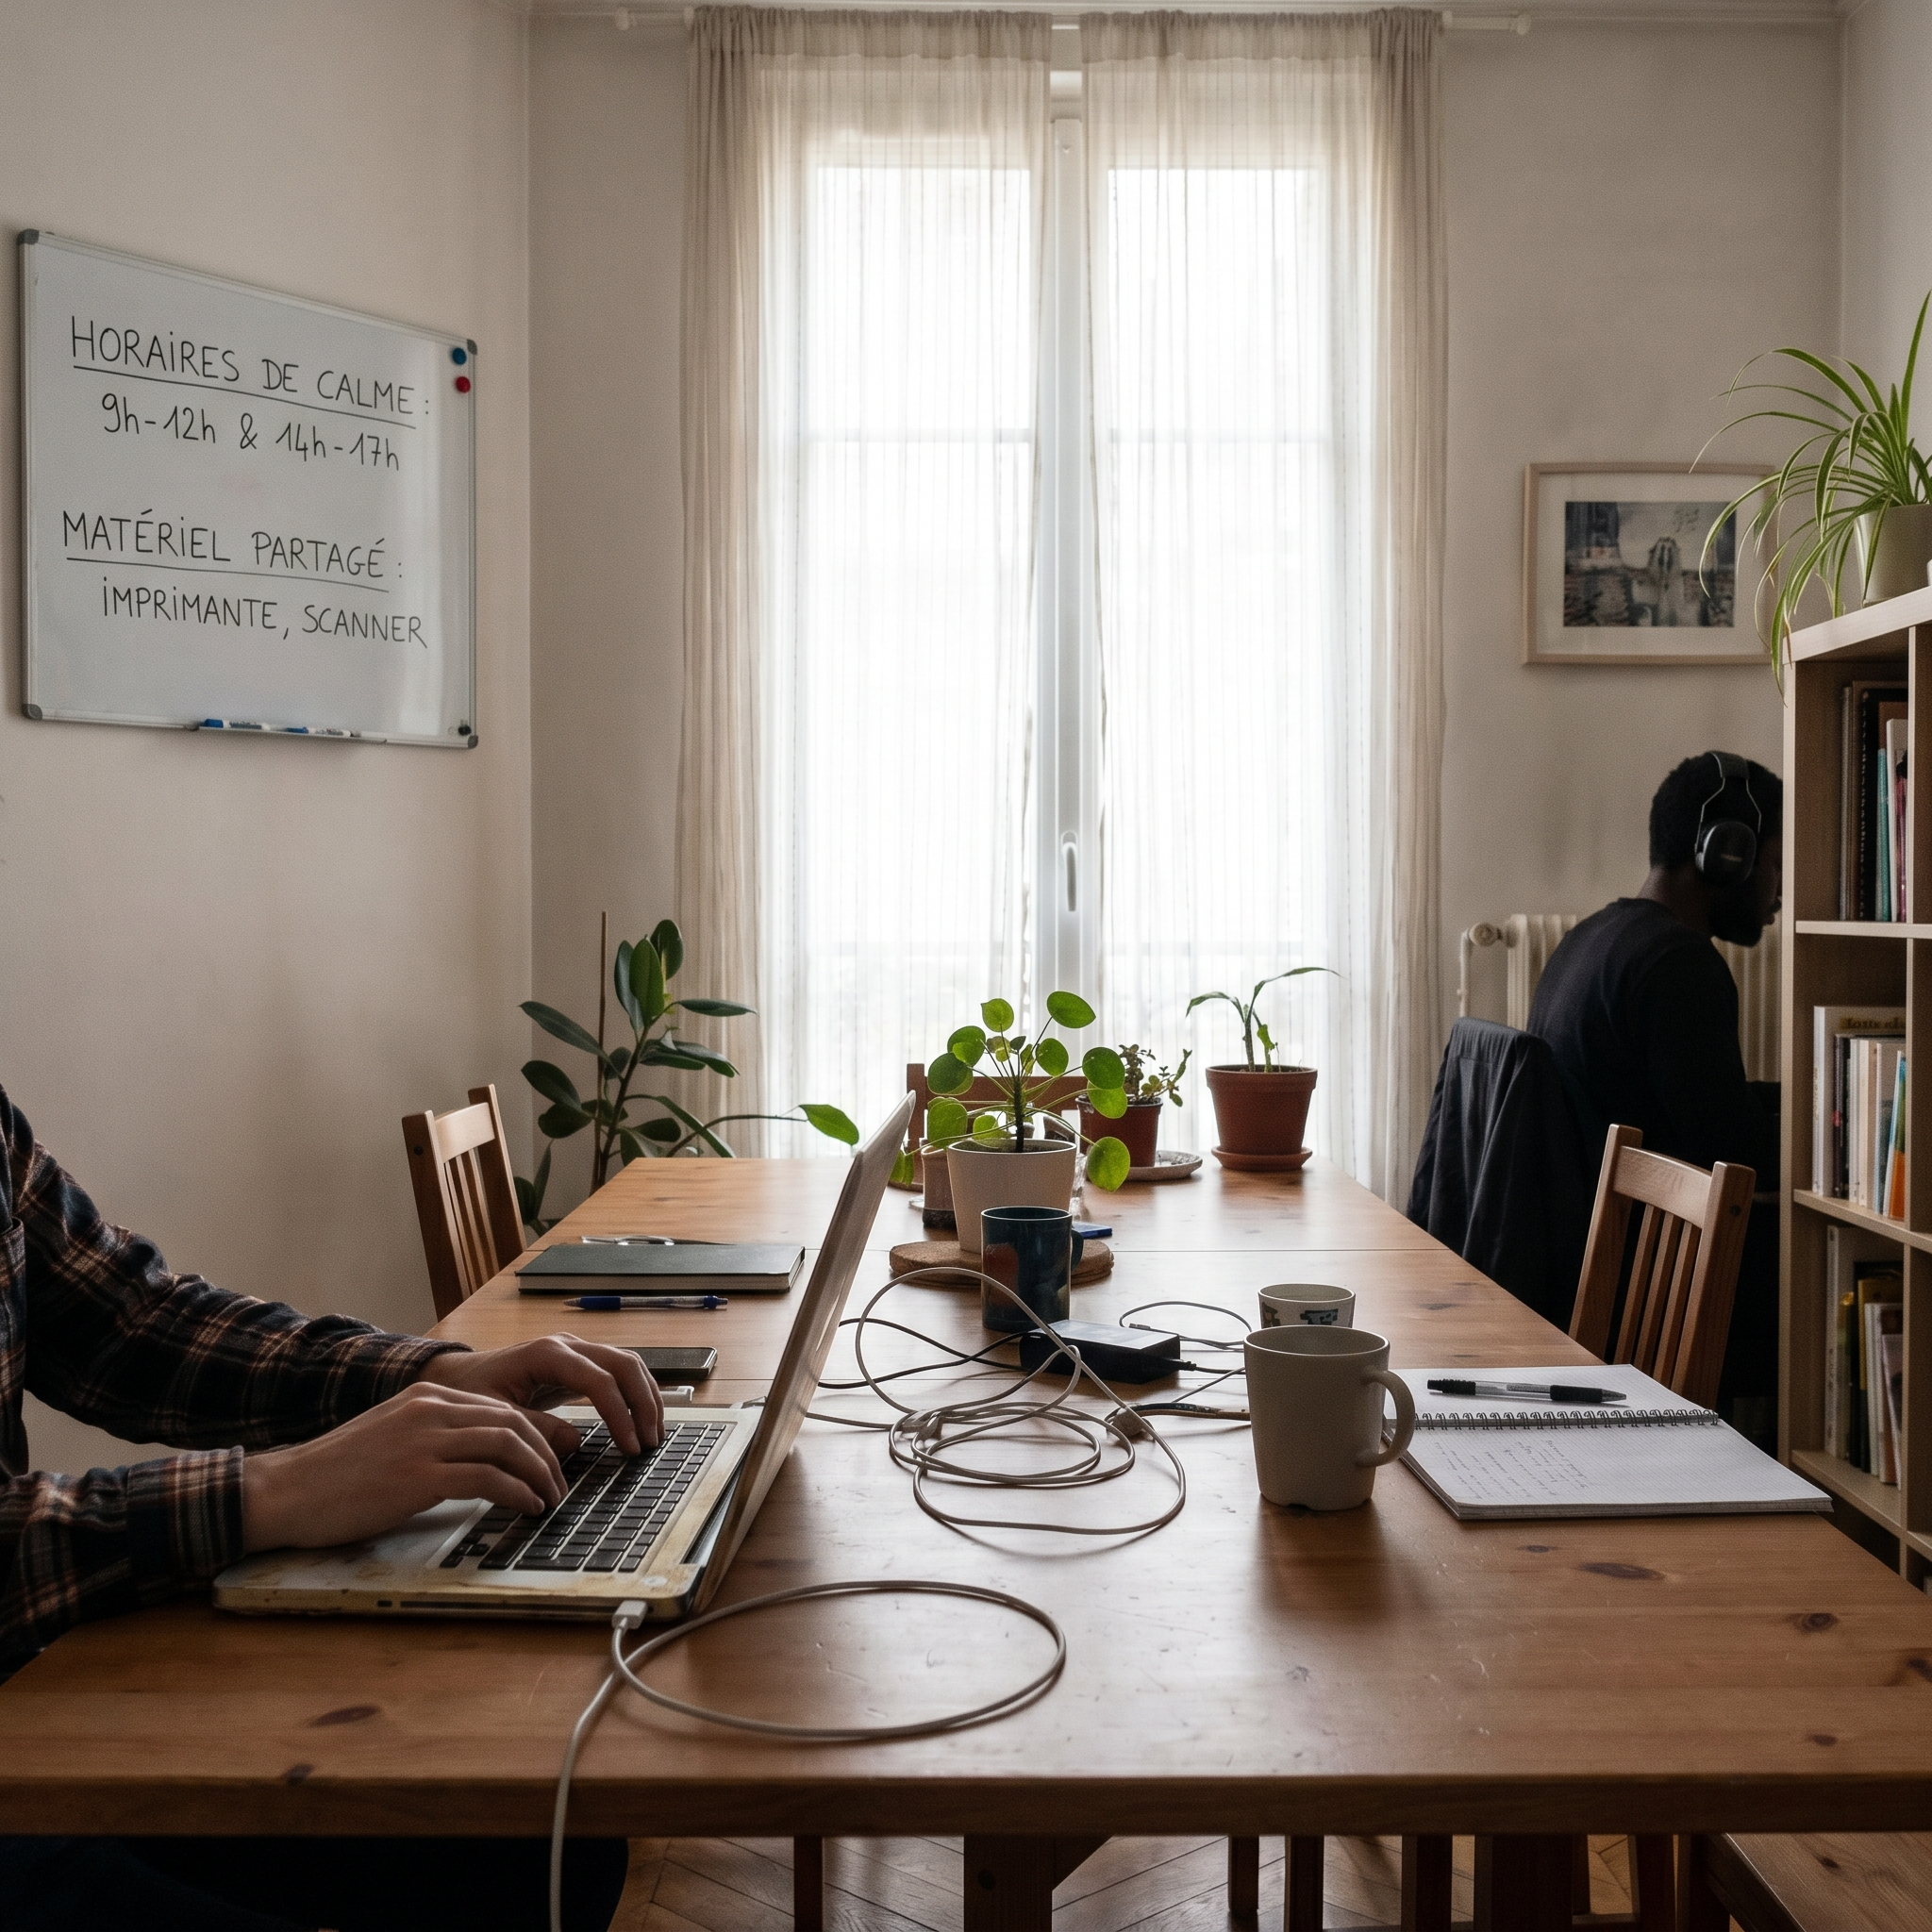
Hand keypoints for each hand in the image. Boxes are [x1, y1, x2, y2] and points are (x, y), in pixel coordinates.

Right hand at [241, 1382, 569, 1552]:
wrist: (286, 1490)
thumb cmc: (336, 1475)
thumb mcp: (394, 1440)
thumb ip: (436, 1439)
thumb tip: (482, 1460)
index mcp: (426, 1397)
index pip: (501, 1409)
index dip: (536, 1436)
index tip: (551, 1462)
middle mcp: (431, 1410)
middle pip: (513, 1422)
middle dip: (546, 1454)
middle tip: (559, 1484)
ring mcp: (424, 1440)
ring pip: (508, 1444)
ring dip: (539, 1474)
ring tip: (550, 1499)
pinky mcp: (418, 1475)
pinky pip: (487, 1478)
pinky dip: (517, 1493)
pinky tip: (527, 1508)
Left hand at [417, 1334, 662, 1457]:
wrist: (457, 1375)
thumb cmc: (470, 1392)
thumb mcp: (494, 1416)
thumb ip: (533, 1428)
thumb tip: (574, 1443)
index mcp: (546, 1354)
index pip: (599, 1380)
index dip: (620, 1414)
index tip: (630, 1446)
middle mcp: (567, 1346)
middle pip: (624, 1364)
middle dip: (643, 1403)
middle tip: (650, 1441)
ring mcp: (576, 1351)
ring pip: (628, 1364)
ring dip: (646, 1397)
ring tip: (653, 1433)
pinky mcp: (579, 1363)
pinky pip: (618, 1372)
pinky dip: (635, 1393)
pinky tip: (641, 1419)